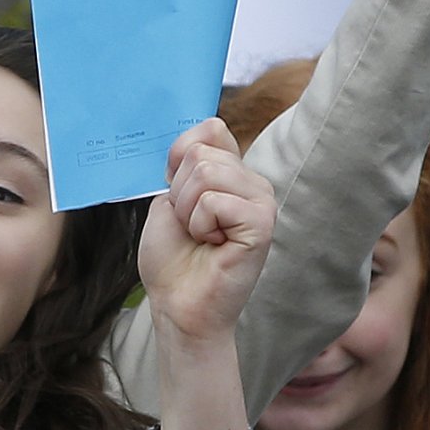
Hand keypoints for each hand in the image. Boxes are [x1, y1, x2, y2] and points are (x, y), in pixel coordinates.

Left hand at [137, 120, 274, 345]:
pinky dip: (199, 225)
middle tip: (190, 226)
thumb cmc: (173, 258)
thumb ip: (185, 162)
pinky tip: (213, 246)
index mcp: (232, 173)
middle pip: (200, 153)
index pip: (210, 129)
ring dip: (187, 211)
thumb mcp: (168, 198)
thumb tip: (208, 125)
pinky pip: (214, 201)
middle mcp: (252, 182)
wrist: (177, 305)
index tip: (176, 195)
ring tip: (201, 236)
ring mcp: (261, 201)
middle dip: (178, 193)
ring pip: (206, 173)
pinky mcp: (262, 223)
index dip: (178, 159)